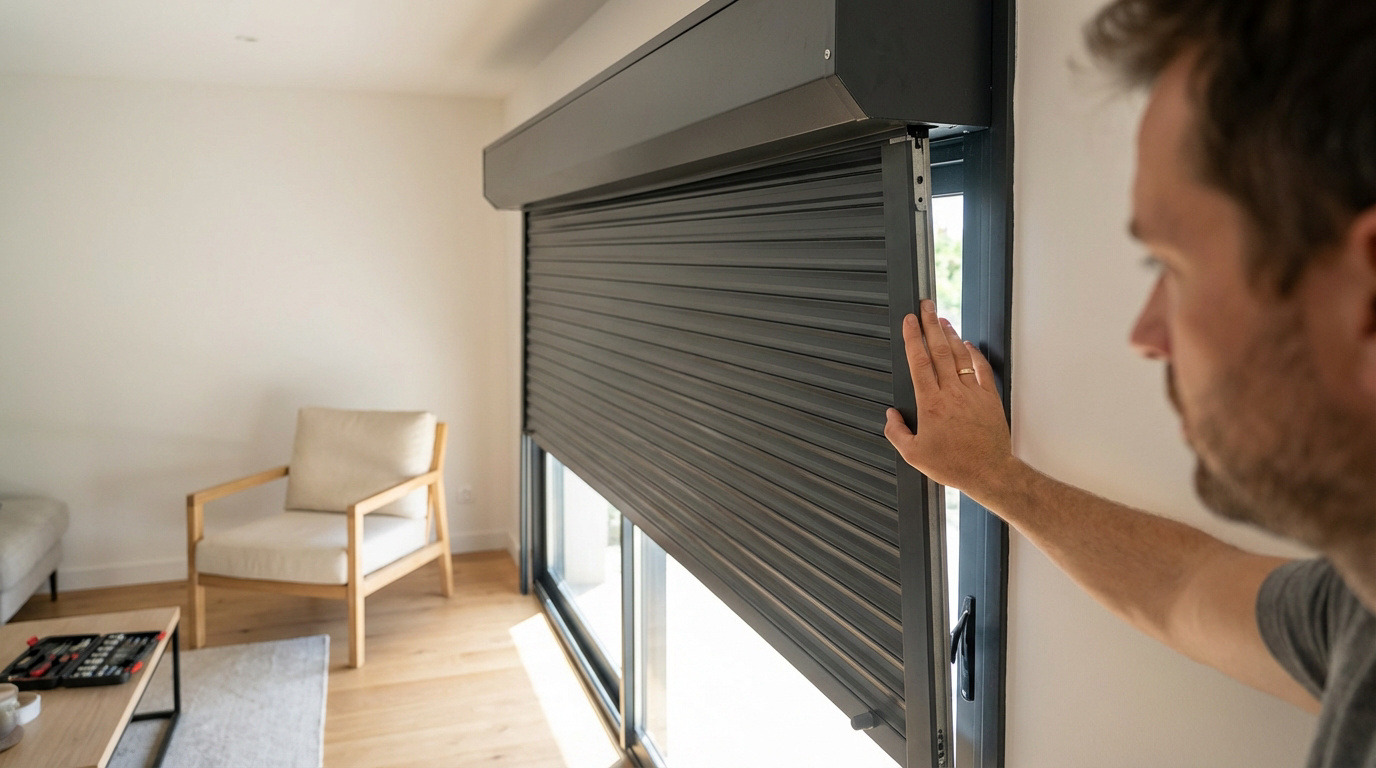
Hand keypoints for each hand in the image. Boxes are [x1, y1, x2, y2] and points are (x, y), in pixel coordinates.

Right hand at [884, 300, 1015, 499]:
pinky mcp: (989, 398)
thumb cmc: (952, 465)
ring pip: (959, 356)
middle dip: (930, 324)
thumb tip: (890, 416)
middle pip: (939, 350)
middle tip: (925, 305)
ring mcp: (972, 393)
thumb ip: (897, 433)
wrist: (989, 472)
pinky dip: (974, 354)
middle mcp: (952, 393)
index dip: (913, 338)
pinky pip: (981, 369)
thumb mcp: (914, 455)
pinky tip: (968, 345)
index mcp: (931, 404)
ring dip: (950, 335)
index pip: (919, 362)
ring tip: (942, 318)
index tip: (909, 320)